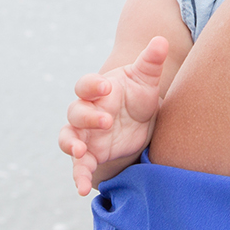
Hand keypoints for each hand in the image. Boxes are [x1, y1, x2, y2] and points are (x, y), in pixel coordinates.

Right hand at [60, 36, 169, 193]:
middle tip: (106, 120)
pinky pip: (78, 166)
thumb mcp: (147, 79)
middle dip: (88, 116)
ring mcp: (84, 135)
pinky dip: (78, 176)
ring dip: (71, 146)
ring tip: (80, 153)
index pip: (85, 84)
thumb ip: (151, 61)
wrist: (140, 122)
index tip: (106, 87)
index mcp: (97, 90)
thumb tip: (161, 40)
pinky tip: (83, 189)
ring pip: (68, 138)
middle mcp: (85, 111)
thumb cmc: (139, 96)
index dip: (92, 85)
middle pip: (75, 111)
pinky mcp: (89, 155)